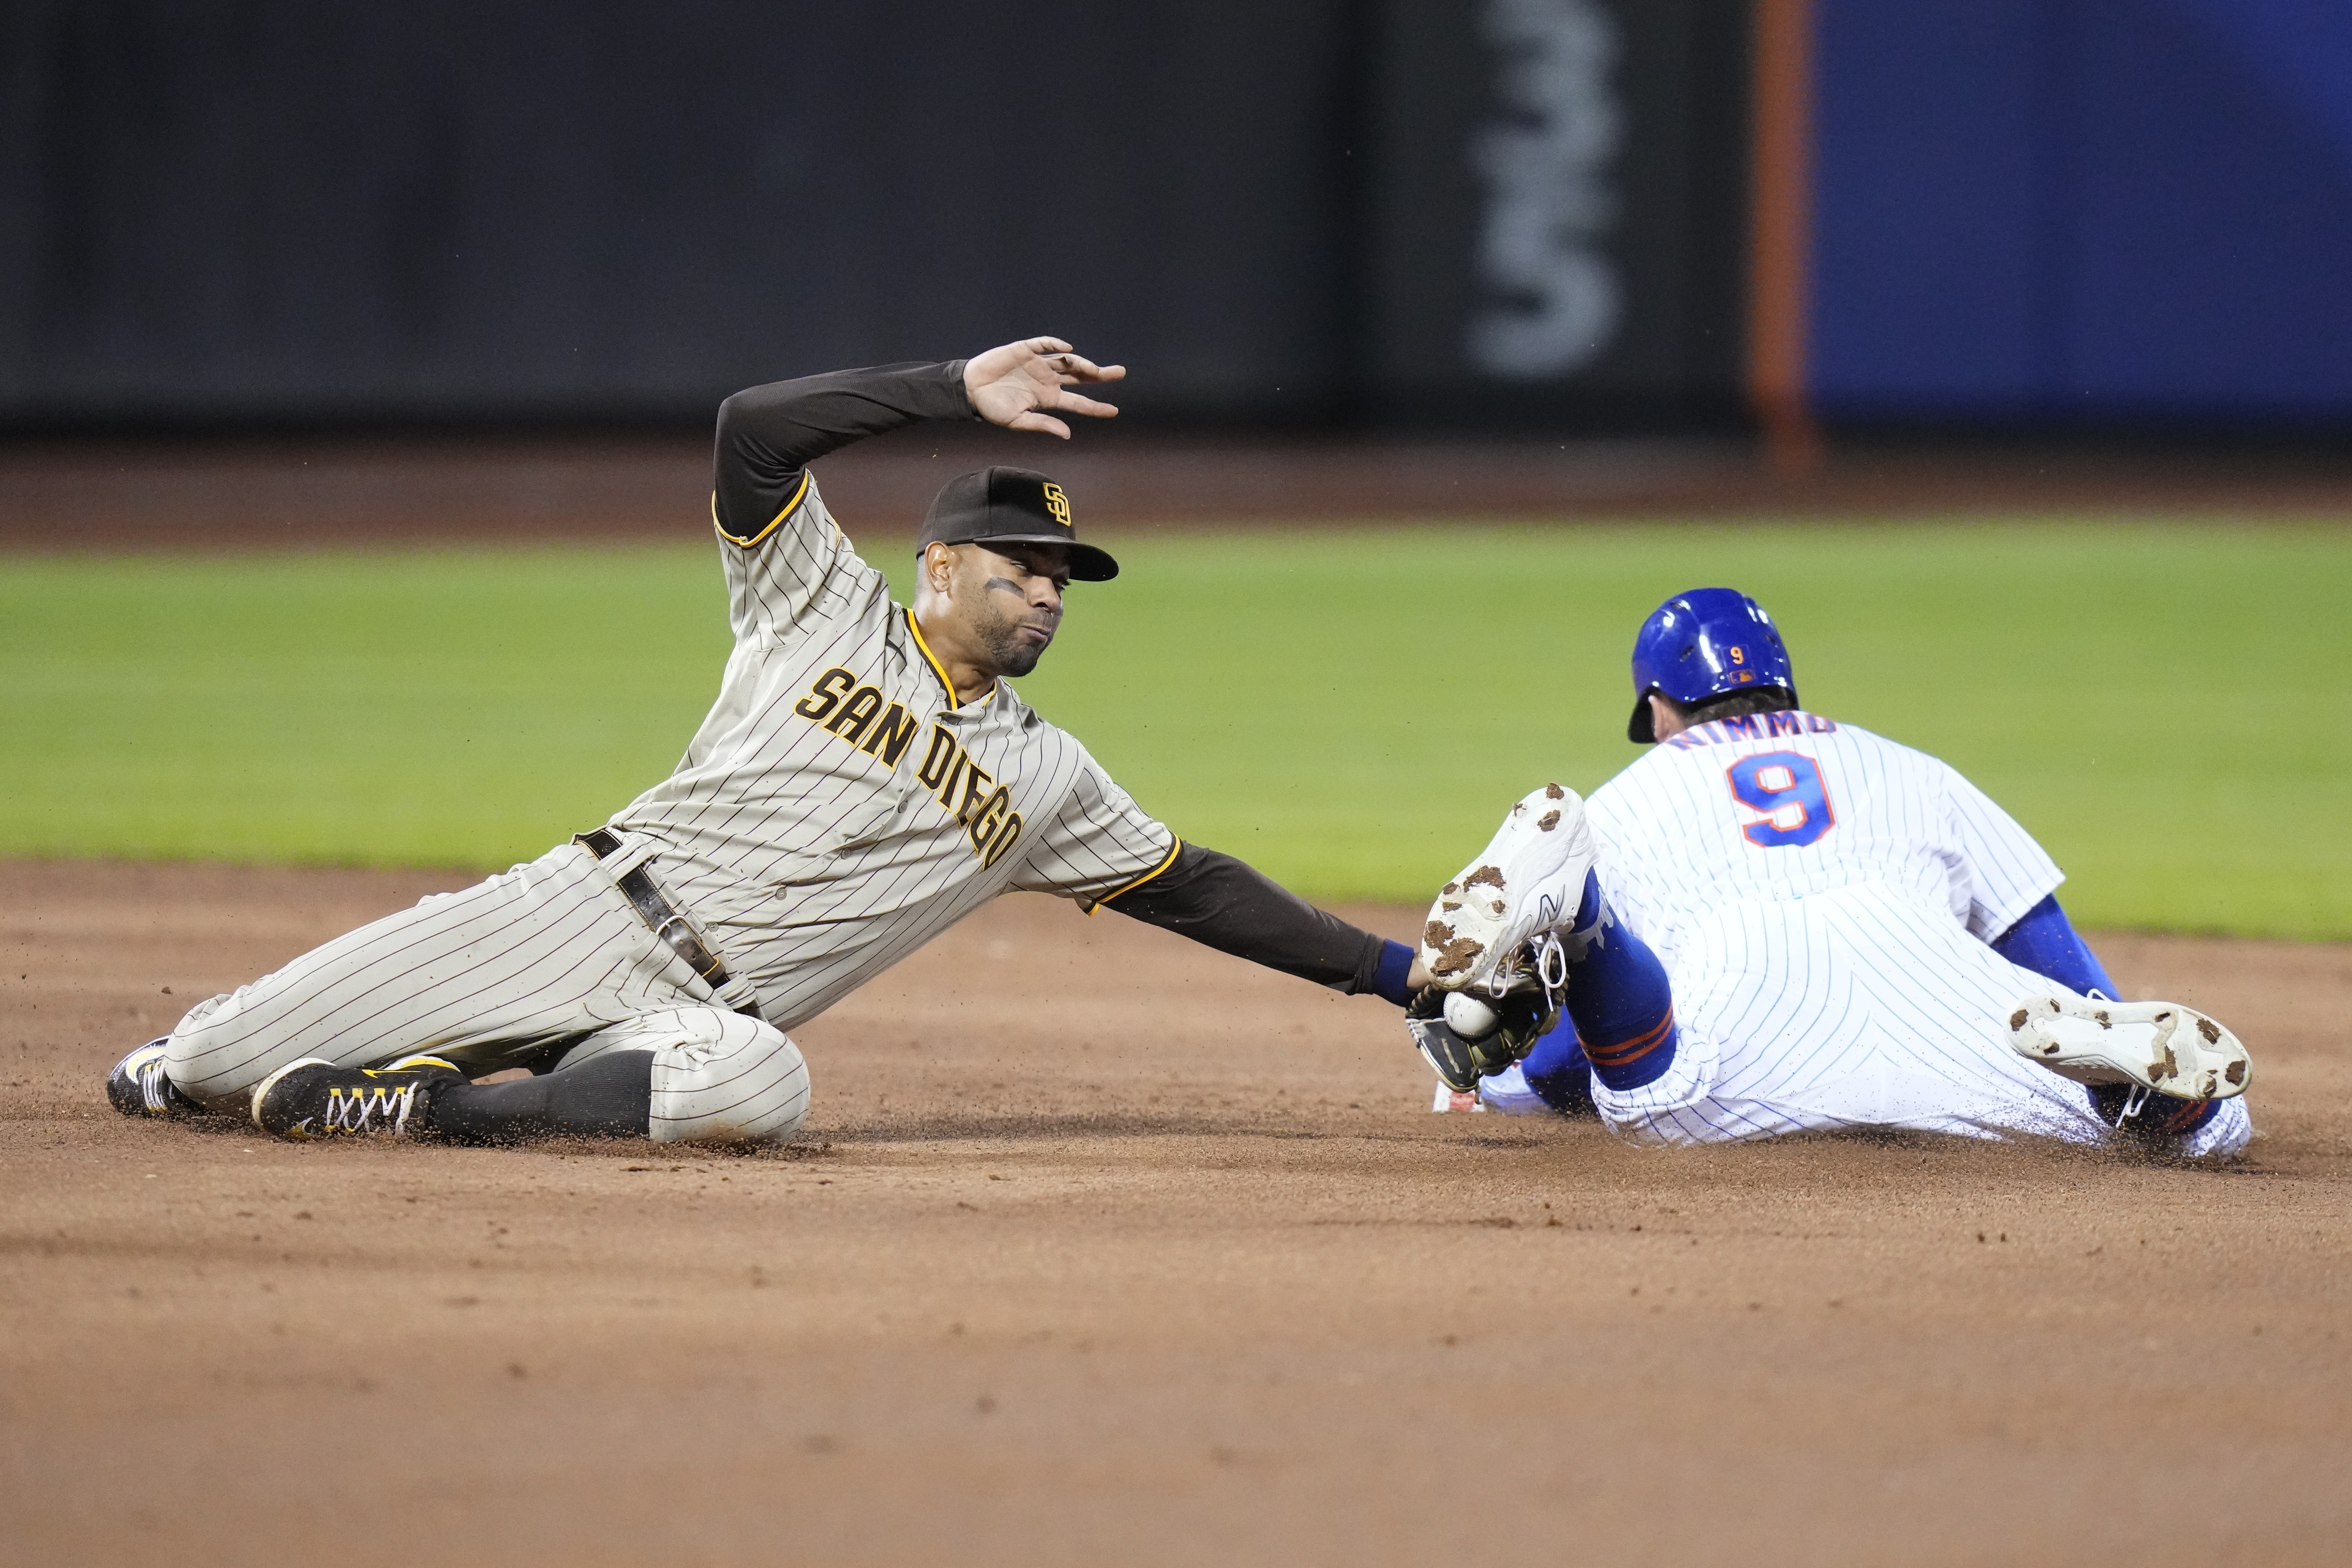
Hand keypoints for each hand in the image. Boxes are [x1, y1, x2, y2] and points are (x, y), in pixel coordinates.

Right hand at [963, 337, 1124, 438]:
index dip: (1096, 407)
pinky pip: (1044, 344)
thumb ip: (1043, 424)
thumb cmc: (992, 408)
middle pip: (1080, 377)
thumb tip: (1068, 434)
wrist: (970, 389)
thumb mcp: (1018, 421)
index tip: (1114, 411)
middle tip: (1120, 372)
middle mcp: (1047, 380)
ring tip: (1093, 369)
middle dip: (1100, 375)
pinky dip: (1055, 344)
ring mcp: (1038, 364)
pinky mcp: (1025, 350)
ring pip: (1067, 361)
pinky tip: (1067, 349)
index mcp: (1048, 399)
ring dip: (1081, 363)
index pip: (1078, 403)